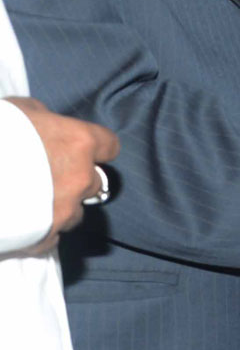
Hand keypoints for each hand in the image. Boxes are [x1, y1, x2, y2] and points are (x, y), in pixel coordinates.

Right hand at [6, 96, 118, 253]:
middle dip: (76, 181)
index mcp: (80, 142)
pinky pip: (51, 238)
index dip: (97, 149)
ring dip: (60, 208)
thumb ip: (45, 120)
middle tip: (47, 178)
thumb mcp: (21, 110)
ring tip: (30, 203)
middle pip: (95, 182)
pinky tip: (19, 223)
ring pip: (75, 213)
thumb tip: (49, 126)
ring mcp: (63, 211)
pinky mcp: (42, 238)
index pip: (110, 146)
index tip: (83, 151)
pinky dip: (40, 232)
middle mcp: (80, 178)